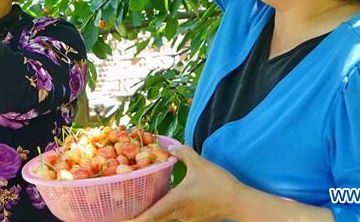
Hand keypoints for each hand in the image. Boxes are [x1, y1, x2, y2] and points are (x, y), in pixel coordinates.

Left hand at [124, 145, 240, 221]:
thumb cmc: (219, 184)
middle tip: (122, 215)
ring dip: (151, 216)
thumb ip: (183, 153)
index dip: (134, 220)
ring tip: (138, 209)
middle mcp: (178, 215)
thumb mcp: (200, 164)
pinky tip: (162, 205)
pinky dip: (164, 214)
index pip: (150, 215)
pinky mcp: (193, 220)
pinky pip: (174, 218)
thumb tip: (170, 145)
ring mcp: (186, 220)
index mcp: (176, 202)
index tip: (120, 221)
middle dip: (138, 219)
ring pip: (163, 219)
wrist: (239, 202)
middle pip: (153, 220)